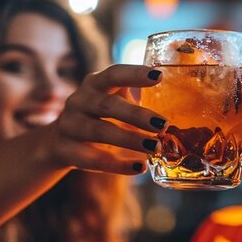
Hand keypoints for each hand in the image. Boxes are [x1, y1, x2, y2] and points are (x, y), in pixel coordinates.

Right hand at [44, 65, 165, 173]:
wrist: (58, 142)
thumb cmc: (98, 117)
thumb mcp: (112, 101)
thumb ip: (135, 100)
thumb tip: (182, 104)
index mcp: (94, 84)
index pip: (113, 74)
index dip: (135, 74)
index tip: (159, 76)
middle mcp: (79, 101)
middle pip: (107, 106)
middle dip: (136, 115)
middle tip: (164, 124)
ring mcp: (70, 126)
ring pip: (99, 132)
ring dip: (129, 140)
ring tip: (154, 147)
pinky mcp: (66, 151)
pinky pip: (93, 160)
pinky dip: (117, 166)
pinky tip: (139, 168)